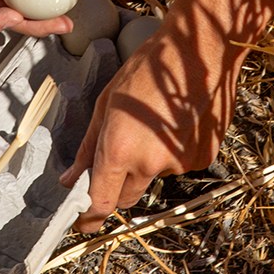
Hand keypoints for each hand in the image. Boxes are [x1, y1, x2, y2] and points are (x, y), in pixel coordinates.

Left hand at [59, 0, 245, 231]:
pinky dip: (172, 150)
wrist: (200, 50)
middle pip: (126, 195)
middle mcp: (150, 162)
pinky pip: (177, 165)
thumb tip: (70, 182)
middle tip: (120, 148)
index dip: (89, 217)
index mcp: (120, 148)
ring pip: (153, 176)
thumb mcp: (107, 103)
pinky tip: (177, 120)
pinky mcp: (203, 158)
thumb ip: (87, 149)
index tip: (83, 223)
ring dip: (148, 160)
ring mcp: (179, 163)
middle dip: (117, 183)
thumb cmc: (147, 68)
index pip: (101, 202)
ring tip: (155, 119)